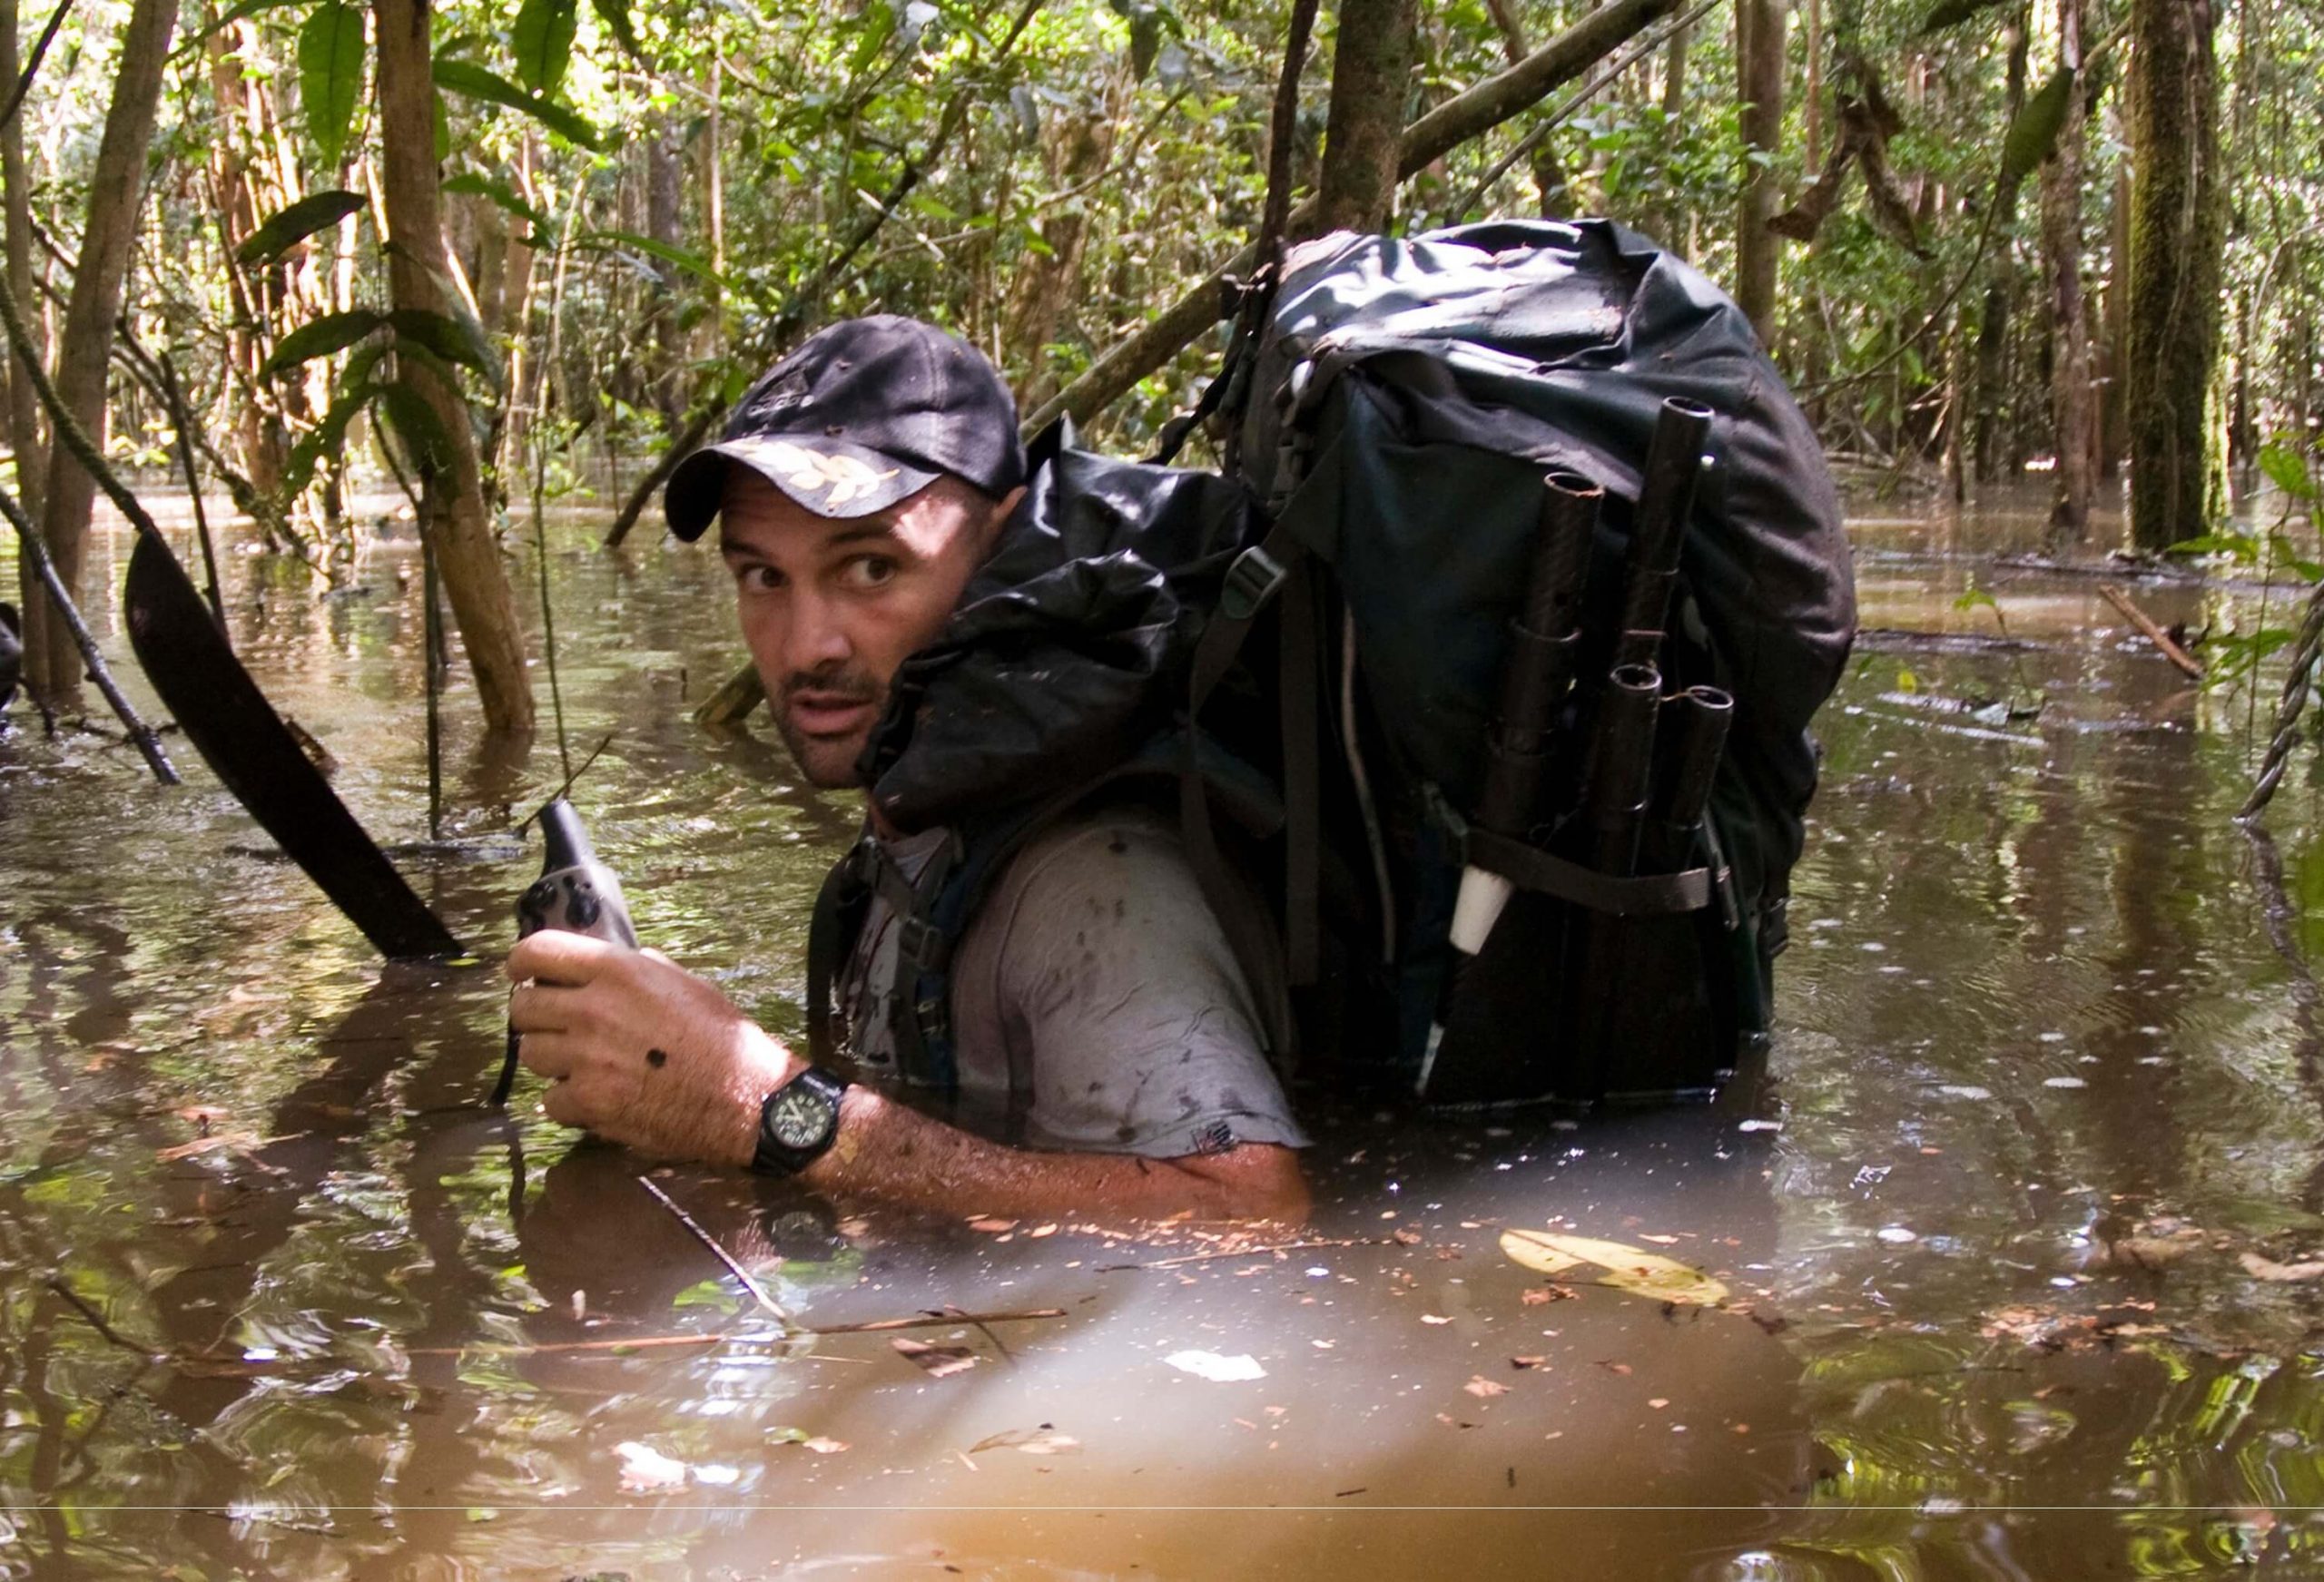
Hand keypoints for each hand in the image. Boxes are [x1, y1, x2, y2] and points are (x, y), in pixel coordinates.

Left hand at [506, 932, 797, 1167]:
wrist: (744, 1097)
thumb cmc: (721, 1038)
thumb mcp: (685, 984)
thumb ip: (639, 970)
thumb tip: (608, 963)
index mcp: (616, 971)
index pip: (537, 952)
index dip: (521, 962)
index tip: (521, 972)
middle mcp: (593, 1009)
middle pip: (522, 1008)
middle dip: (535, 1015)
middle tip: (556, 1025)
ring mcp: (586, 1059)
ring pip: (531, 1054)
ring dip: (551, 1059)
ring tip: (583, 1064)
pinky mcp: (589, 1102)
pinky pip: (551, 1099)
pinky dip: (568, 1101)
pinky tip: (597, 1096)